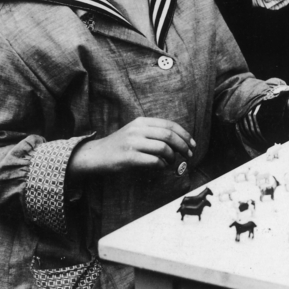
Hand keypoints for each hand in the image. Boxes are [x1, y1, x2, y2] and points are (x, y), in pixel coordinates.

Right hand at [68, 117, 195, 176]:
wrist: (96, 155)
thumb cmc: (120, 146)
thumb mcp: (135, 132)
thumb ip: (153, 133)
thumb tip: (179, 141)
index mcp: (141, 122)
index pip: (170, 125)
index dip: (185, 134)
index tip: (192, 144)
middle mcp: (137, 129)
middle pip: (169, 135)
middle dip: (183, 146)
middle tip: (189, 155)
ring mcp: (132, 143)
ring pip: (163, 148)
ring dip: (173, 157)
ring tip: (172, 162)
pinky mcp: (129, 157)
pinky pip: (154, 160)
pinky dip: (162, 165)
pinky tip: (161, 166)